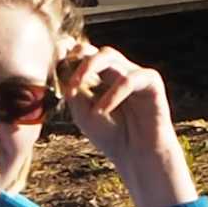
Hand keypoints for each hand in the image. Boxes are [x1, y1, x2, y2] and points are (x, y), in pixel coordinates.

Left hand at [57, 41, 195, 206]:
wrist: (136, 155)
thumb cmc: (110, 135)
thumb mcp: (82, 112)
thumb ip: (73, 89)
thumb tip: (63, 66)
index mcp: (103, 78)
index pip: (86, 55)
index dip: (70, 55)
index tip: (56, 65)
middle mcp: (119, 72)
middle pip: (96, 51)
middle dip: (79, 60)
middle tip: (67, 81)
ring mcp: (135, 75)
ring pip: (110, 56)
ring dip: (89, 69)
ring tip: (76, 88)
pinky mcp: (152, 83)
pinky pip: (130, 78)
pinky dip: (113, 93)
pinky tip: (103, 110)